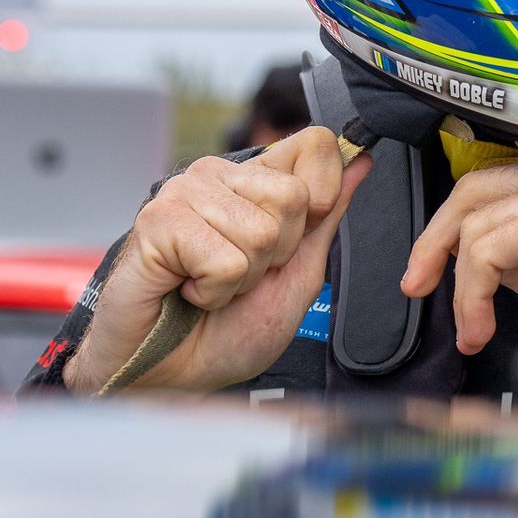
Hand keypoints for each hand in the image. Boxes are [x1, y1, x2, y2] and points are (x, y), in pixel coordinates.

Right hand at [63, 127, 370, 393]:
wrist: (172, 372)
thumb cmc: (229, 329)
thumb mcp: (297, 274)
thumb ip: (326, 218)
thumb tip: (359, 160)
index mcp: (258, 181)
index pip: (316, 145)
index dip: (323, 196)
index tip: (296, 239)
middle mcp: (221, 176)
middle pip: (294, 196)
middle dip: (278, 253)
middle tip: (239, 273)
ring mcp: (185, 192)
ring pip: (260, 231)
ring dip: (242, 277)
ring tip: (210, 284)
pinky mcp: (158, 220)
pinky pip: (224, 259)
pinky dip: (214, 291)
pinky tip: (188, 289)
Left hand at [401, 150, 517, 354]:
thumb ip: (517, 248)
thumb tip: (469, 255)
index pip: (492, 176)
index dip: (452, 217)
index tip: (429, 260)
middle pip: (474, 187)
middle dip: (435, 241)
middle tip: (418, 283)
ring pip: (475, 223)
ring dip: (460, 286)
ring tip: (473, 327)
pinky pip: (486, 250)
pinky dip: (472, 295)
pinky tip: (483, 325)